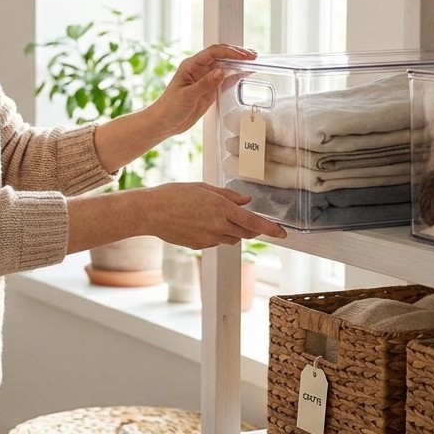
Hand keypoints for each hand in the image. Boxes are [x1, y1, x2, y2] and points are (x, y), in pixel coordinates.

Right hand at [129, 181, 285, 248]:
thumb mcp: (203, 188)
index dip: (271, 229)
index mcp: (222, 208)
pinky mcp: (200, 246)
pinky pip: (216, 242)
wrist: (150, 212)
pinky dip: (216, 235)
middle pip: (246, 232)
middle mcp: (218, 226)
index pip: (254, 222)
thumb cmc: (174, 195)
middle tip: (245, 218)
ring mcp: (209, 238)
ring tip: (213, 217)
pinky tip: (200, 224)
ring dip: (232, 231)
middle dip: (250, 227)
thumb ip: (228, 195)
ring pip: (232, 239)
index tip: (283, 234)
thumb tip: (246, 201)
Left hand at [149, 43, 256, 136]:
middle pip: (221, 56)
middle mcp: (199, 69)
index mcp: (191, 65)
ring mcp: (205, 79)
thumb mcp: (187, 96)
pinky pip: (225, 79)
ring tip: (253, 62)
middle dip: (237, 54)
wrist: (165, 123)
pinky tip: (245, 74)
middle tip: (253, 57)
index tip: (243, 56)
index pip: (213, 52)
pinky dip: (235, 76)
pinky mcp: (209, 89)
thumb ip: (205, 84)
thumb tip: (221, 71)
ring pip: (225, 66)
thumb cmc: (169, 107)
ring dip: (239, 64)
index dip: (230, 52)